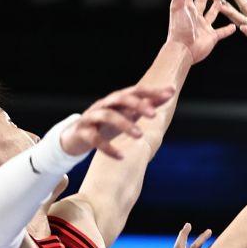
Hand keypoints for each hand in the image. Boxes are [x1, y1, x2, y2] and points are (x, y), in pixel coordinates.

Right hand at [60, 85, 174, 159]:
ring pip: (107, 116)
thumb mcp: (128, 114)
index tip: (170, 94)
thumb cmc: (107, 124)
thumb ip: (147, 105)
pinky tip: (121, 156)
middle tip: (154, 115)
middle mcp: (105, 105)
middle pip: (121, 99)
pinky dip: (108, 148)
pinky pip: (94, 139)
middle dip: (138, 105)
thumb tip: (169, 93)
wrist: (76, 136)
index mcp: (117, 100)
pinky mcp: (83, 132)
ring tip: (140, 136)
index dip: (152, 92)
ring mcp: (92, 117)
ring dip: (124, 124)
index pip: (136, 91)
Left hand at [167, 0, 235, 63]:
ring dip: (215, 9)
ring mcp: (204, 27)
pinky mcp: (211, 37)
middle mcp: (195, 16)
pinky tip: (234, 27)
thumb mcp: (179, 5)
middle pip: (200, 3)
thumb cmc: (179, 28)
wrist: (183, 50)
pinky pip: (221, 32)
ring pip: (211, 15)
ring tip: (219, 2)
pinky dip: (227, 30)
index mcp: (187, 8)